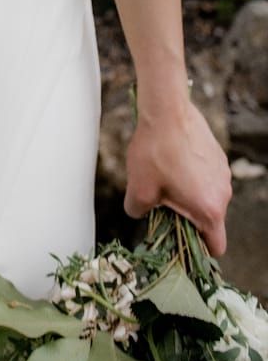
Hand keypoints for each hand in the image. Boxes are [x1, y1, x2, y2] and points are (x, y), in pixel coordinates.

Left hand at [124, 98, 232, 255]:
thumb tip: (137, 212)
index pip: (216, 246)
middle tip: (163, 202)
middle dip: (188, 216)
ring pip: (208, 195)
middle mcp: (223, 193)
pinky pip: (207, 175)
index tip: (182, 241)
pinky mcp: (218, 155)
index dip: (200, 251)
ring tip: (165, 175)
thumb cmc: (154, 151)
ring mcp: (223, 173)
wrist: (166, 110)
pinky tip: (173, 158)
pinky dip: (194, 175)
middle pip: (209, 219)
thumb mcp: (138, 188)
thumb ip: (137, 210)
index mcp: (209, 209)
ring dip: (190, 193)